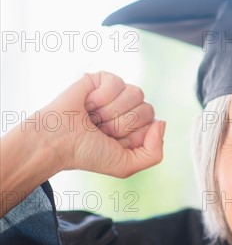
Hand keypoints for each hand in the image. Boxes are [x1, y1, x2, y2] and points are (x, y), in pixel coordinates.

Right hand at [44, 71, 164, 176]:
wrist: (57, 141)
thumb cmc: (88, 153)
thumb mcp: (126, 165)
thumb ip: (154, 153)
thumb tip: (161, 122)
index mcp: (138, 129)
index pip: (154, 125)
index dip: (133, 136)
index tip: (112, 142)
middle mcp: (130, 110)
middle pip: (147, 109)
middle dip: (121, 124)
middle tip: (100, 130)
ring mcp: (118, 94)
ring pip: (136, 94)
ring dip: (111, 111)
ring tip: (93, 117)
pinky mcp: (102, 79)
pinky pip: (117, 82)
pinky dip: (100, 97)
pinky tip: (88, 104)